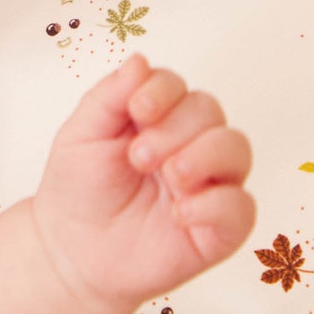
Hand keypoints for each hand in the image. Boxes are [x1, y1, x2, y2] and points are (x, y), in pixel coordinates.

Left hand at [29, 51, 256, 313]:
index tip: (137, 110)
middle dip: (175, 128)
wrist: (72, 253)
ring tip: (169, 176)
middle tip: (139, 157)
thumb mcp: (82, 135)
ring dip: (203, 155)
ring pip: (237, 149)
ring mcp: (208, 185)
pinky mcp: (219, 228)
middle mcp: (190, 145)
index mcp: (158, 118)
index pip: (178, 87)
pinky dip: (215, 204)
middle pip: (209, 111)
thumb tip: (140, 60)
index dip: (163, 91)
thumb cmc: (79, 190)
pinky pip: (241, 207)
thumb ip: (109, 96)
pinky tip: (180, 212)